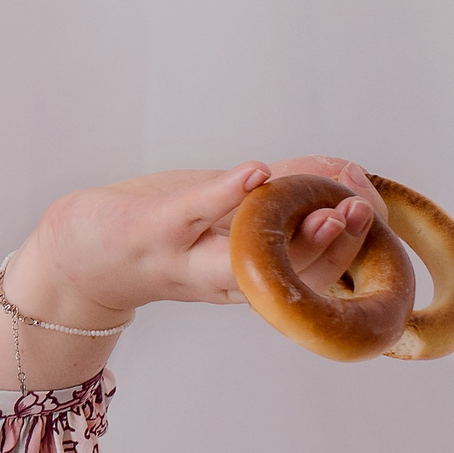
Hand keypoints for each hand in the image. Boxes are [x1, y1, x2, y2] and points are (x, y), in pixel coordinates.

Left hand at [20, 154, 387, 320]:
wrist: (80, 251)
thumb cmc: (165, 227)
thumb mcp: (229, 214)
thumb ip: (286, 194)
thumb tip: (350, 175)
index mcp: (249, 280)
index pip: (310, 275)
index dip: (348, 251)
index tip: (373, 218)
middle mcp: (221, 279)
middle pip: (286, 275)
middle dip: (330, 250)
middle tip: (359, 217)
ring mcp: (184, 256)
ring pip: (246, 255)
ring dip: (290, 234)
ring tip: (327, 207)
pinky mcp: (150, 228)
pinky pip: (191, 213)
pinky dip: (224, 192)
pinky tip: (255, 172)